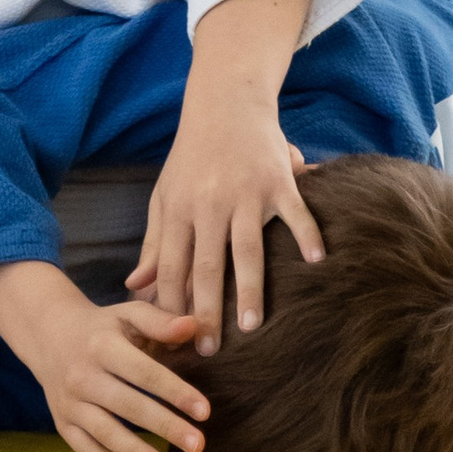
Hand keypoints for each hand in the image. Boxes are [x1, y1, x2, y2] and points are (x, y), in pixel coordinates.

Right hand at [0, 266, 209, 451]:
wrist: (49, 336)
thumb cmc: (102, 328)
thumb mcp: (127, 314)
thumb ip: (160, 321)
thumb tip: (194, 326)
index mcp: (103, 346)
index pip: (144, 372)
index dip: (174, 391)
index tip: (204, 411)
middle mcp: (83, 376)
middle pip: (128, 405)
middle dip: (164, 426)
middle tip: (198, 445)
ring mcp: (70, 402)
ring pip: (105, 432)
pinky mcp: (62, 423)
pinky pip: (84, 448)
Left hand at [130, 116, 321, 345]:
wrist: (225, 101)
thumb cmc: (191, 155)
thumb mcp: (164, 195)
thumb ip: (153, 242)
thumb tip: (135, 286)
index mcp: (179, 209)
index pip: (171, 266)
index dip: (170, 305)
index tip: (173, 340)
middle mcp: (210, 204)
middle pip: (208, 266)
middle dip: (207, 311)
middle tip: (210, 350)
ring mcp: (246, 192)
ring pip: (248, 249)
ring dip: (251, 289)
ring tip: (253, 325)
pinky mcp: (278, 180)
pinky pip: (295, 212)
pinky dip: (307, 235)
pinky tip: (317, 262)